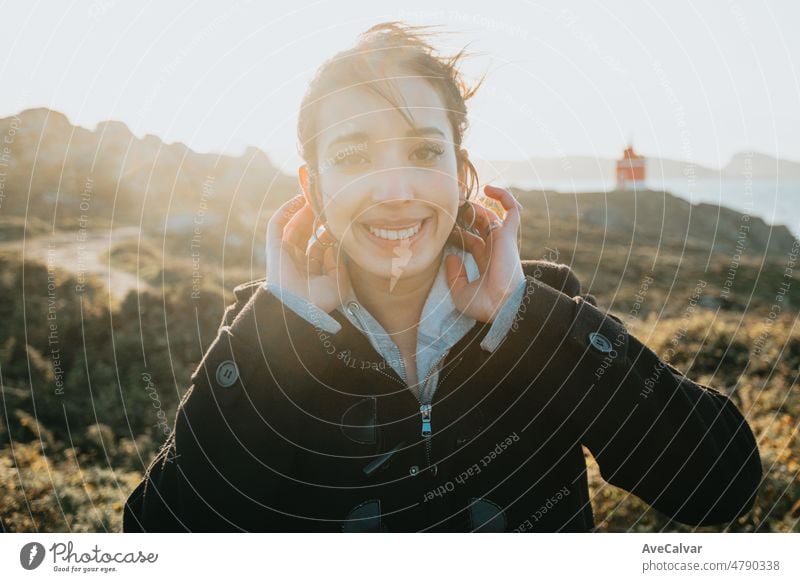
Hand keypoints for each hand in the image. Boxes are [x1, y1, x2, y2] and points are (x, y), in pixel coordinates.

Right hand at [266, 195, 352, 313]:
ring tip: (314, 197)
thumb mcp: (337, 280)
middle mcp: (297, 262)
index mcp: (311, 272)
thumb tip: (334, 243)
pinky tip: (297, 200)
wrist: (299, 308)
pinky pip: (277, 225)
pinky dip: (285, 211)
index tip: (338, 218)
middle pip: (306, 234)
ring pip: (293, 227)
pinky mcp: (274, 247)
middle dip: (316, 218)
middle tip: (327, 203)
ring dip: (303, 211)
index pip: (319, 246)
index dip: (328, 232)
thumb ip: (337, 261)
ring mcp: (284, 254)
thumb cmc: (320, 300)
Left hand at [445, 185, 525, 323]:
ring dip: (477, 206)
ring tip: (462, 200)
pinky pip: (511, 209)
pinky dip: (503, 196)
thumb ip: (454, 276)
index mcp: (486, 262)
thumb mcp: (460, 293)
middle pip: (481, 225)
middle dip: (466, 216)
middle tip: (451, 208)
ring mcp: (502, 241)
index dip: (459, 232)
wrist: (501, 305)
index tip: (445, 228)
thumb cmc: (483, 304)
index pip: (472, 240)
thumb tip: (450, 257)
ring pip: (492, 215)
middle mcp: (495, 249)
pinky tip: (487, 188)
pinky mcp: (508, 234)